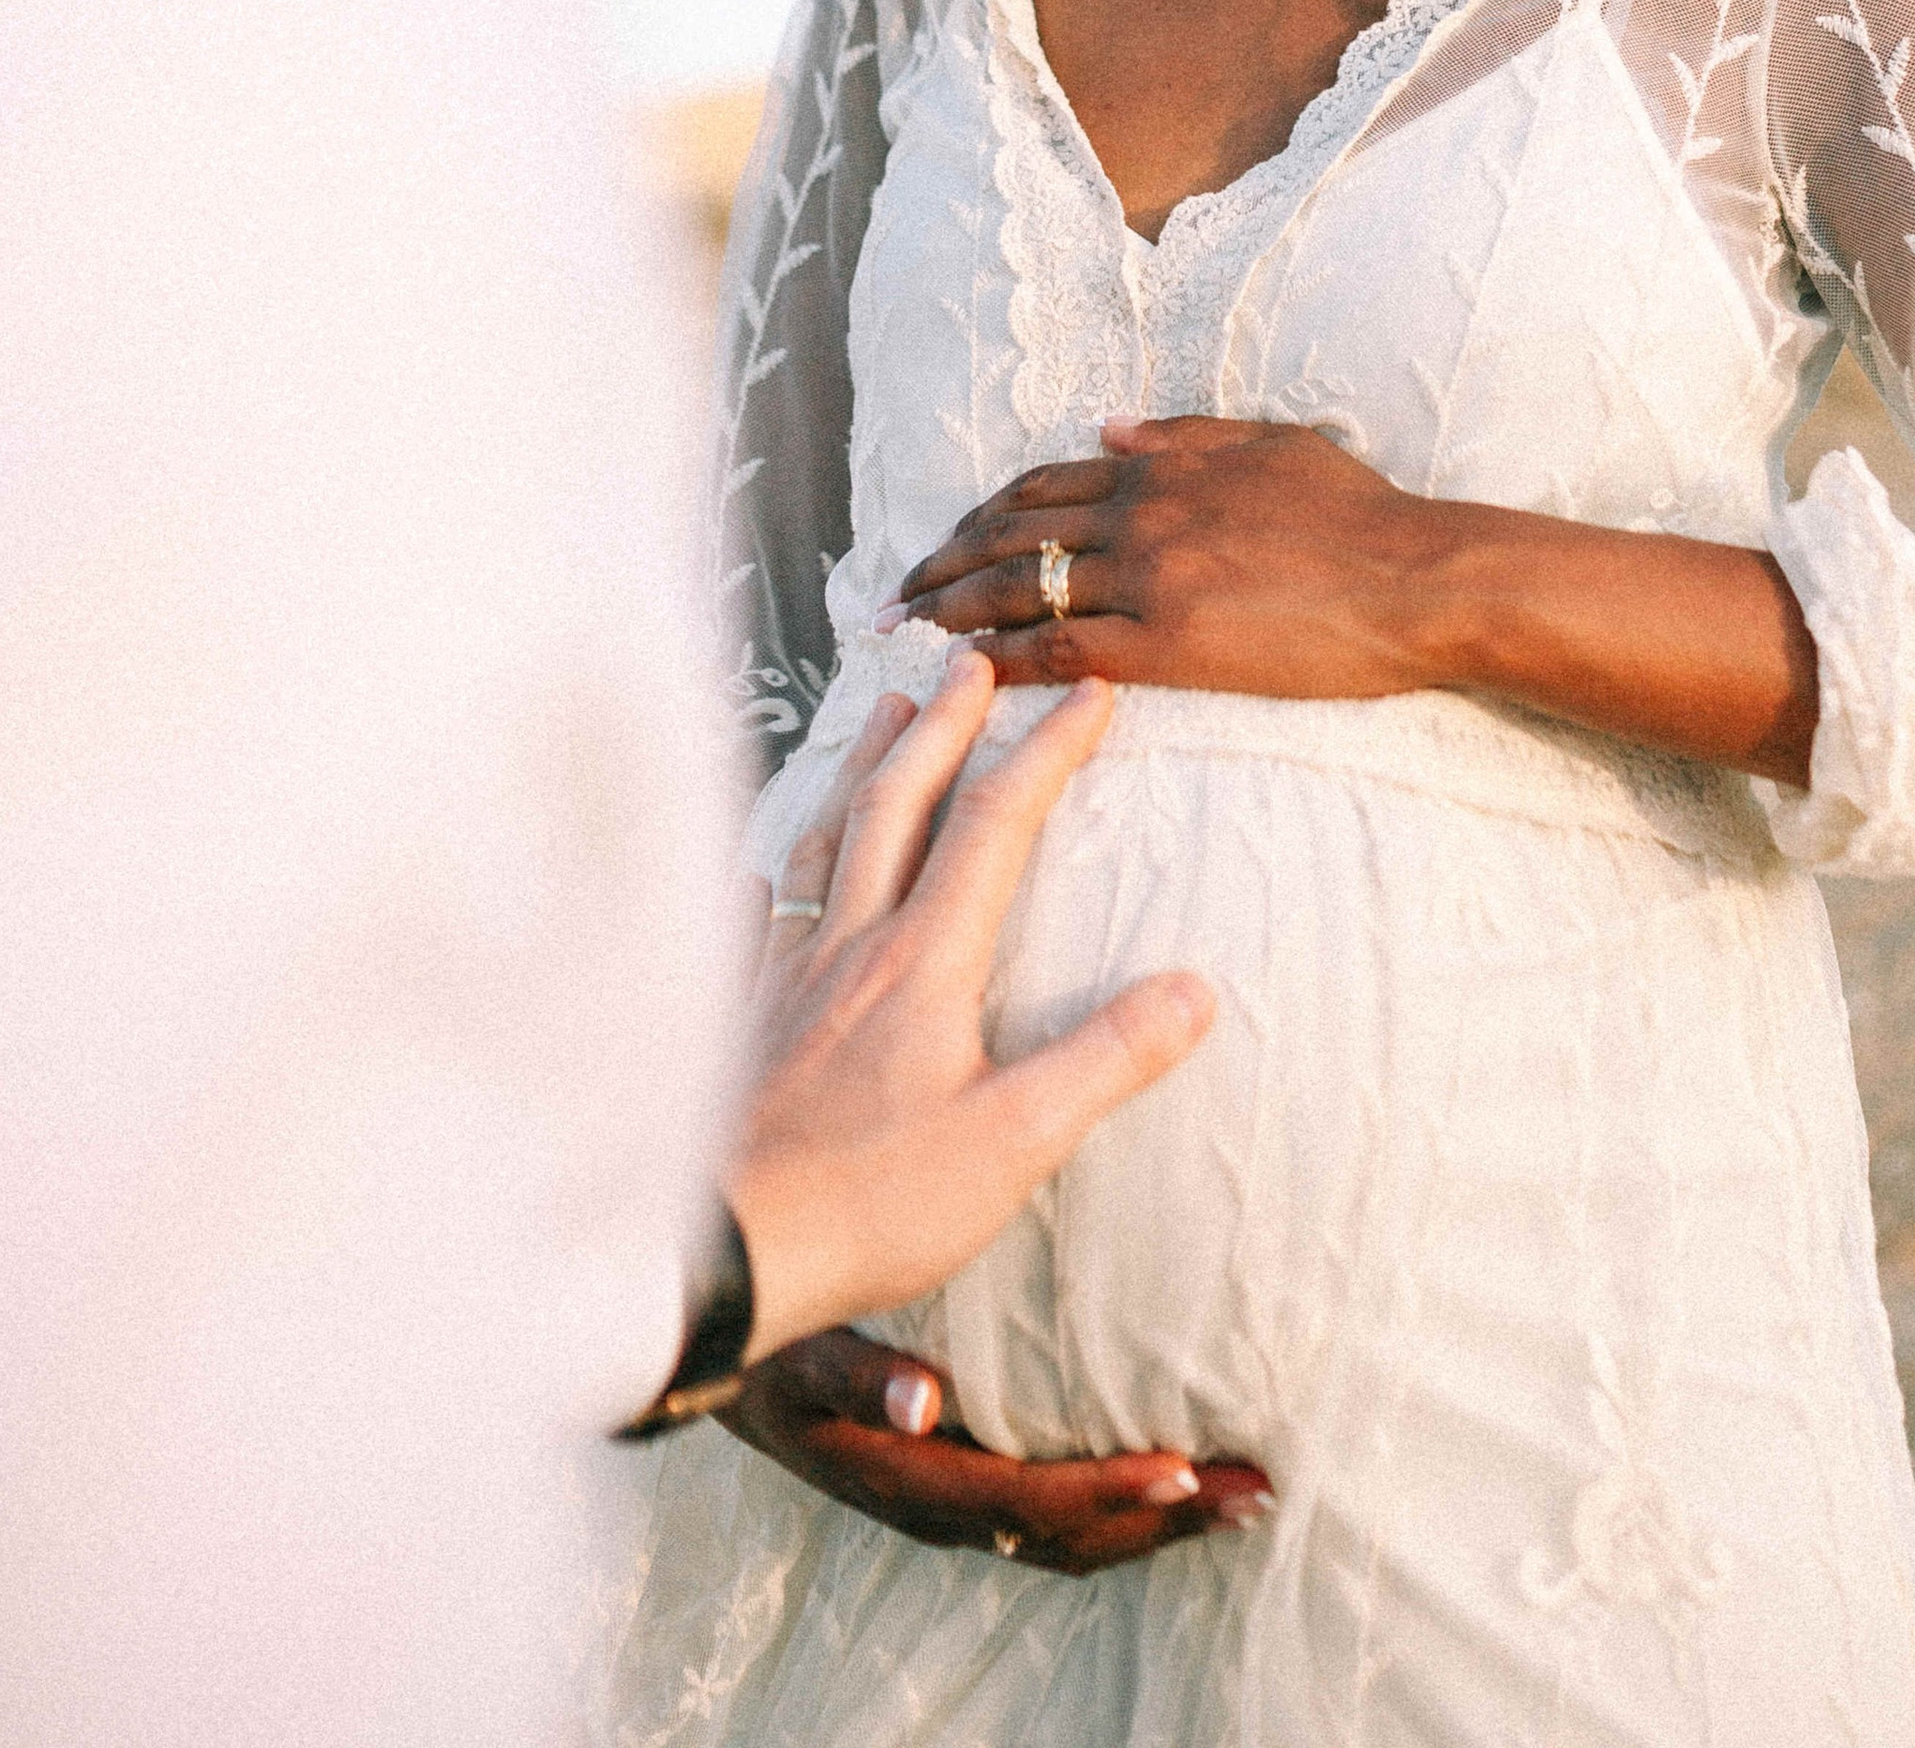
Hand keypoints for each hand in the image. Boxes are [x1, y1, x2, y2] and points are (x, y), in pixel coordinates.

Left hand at [722, 652, 1212, 1356]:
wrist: (718, 1251)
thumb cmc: (866, 1204)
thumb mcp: (1012, 1144)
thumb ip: (1103, 1060)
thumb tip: (1196, 988)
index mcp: (922, 962)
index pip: (994, 827)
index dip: (1045, 752)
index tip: (1089, 692)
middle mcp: (850, 945)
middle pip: (898, 804)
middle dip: (944, 725)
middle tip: (975, 662)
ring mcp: (785, 976)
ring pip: (825, 841)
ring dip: (864, 768)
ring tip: (884, 714)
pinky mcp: (739, 1018)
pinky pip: (757, 915)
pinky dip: (772, 871)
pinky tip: (765, 866)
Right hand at [728, 1328, 1271, 1573]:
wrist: (723, 1364)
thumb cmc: (769, 1342)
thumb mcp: (804, 1351)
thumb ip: (861, 1373)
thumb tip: (922, 1402)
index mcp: (913, 1477)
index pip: (1029, 1502)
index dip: (1108, 1492)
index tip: (1183, 1469)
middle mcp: (941, 1506)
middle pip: (1071, 1535)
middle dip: (1165, 1519)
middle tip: (1255, 1490)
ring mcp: (954, 1503)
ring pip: (1071, 1535)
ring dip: (1158, 1520)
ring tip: (1240, 1495)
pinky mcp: (962, 1481)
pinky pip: (1054, 1514)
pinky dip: (1122, 1505)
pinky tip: (1170, 1478)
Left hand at [887, 416, 1443, 698]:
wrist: (1415, 576)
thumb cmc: (1359, 514)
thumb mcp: (1270, 443)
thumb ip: (1184, 433)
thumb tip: (1107, 427)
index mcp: (1161, 465)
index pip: (1041, 484)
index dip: (980, 513)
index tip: (940, 540)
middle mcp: (1140, 512)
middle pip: (1009, 533)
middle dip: (940, 564)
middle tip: (892, 597)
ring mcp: (1150, 577)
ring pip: (1020, 589)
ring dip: (952, 611)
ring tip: (906, 638)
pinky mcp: (1170, 644)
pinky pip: (1062, 650)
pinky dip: (1004, 660)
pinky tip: (969, 676)